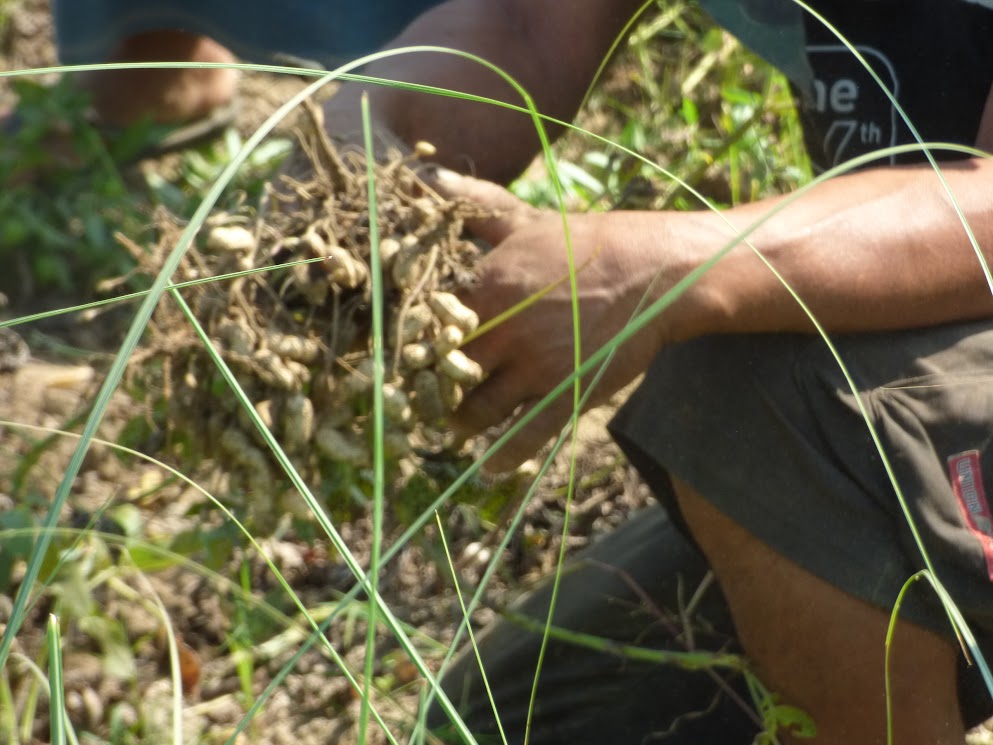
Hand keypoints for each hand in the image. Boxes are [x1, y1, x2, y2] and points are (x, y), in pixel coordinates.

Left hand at [432, 170, 685, 470]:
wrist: (654, 271)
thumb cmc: (586, 241)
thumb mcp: (523, 216)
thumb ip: (470, 203)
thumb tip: (424, 176)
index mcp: (486, 285)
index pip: (426, 325)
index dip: (407, 343)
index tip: (394, 355)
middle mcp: (504, 329)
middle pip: (443, 373)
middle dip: (425, 389)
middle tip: (411, 399)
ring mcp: (535, 367)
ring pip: (476, 409)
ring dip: (457, 423)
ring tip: (449, 426)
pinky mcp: (565, 394)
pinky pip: (525, 436)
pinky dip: (501, 457)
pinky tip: (488, 467)